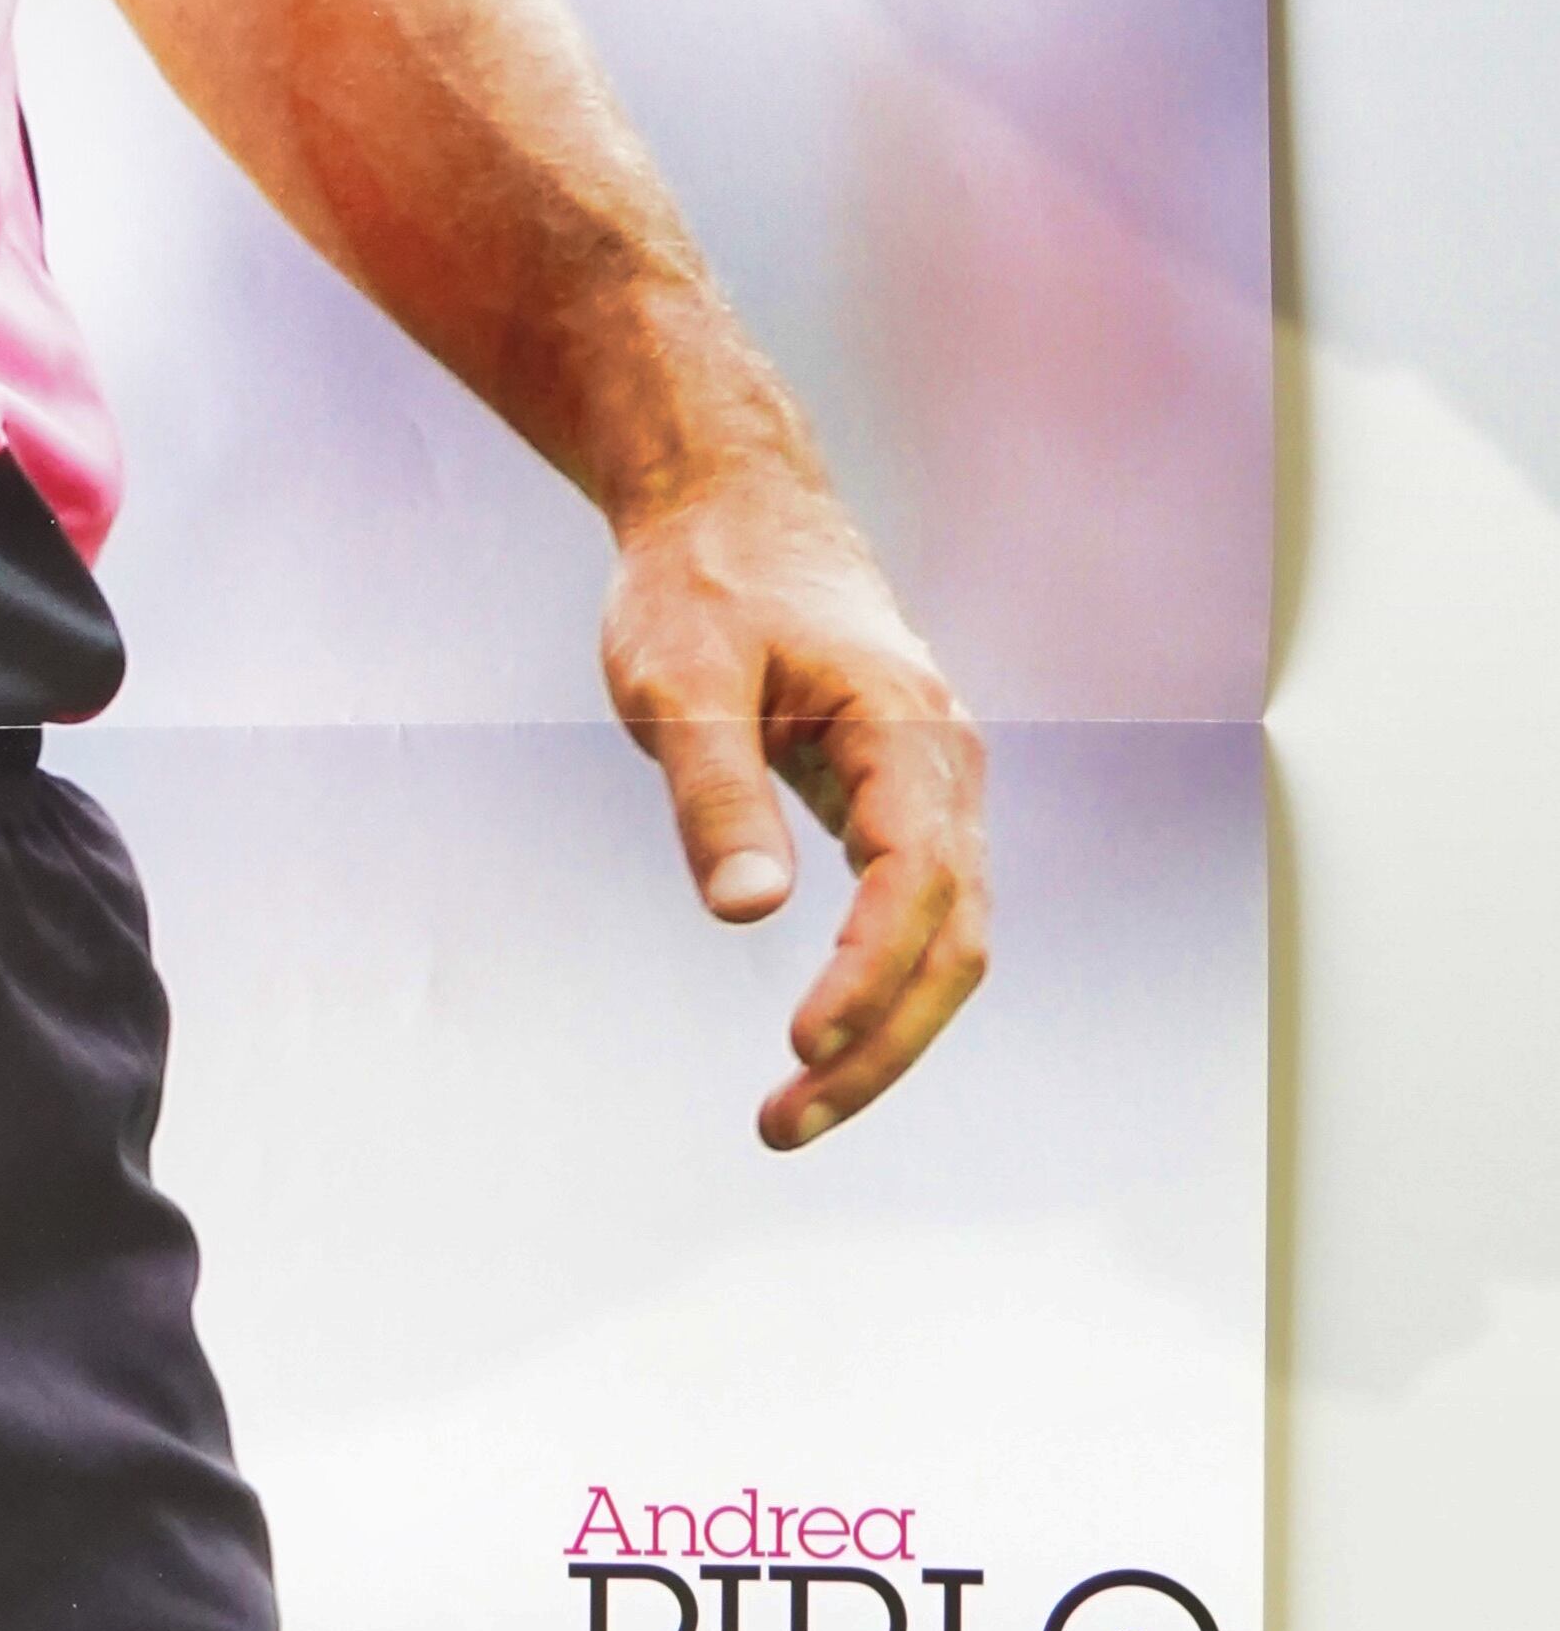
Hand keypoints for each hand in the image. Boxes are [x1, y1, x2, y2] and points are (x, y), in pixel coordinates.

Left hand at [597, 450, 989, 1148]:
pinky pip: (914, 920)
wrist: (733, 508)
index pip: (916, 880)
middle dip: (879, 1045)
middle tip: (781, 1122)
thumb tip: (748, 913)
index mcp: (907, 728)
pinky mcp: (899, 807)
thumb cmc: (703, 583)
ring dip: (881, 1036)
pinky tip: (820, 1044)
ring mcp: (933, 791)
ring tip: (789, 1112)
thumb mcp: (679, 678)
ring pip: (943, 943)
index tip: (800, 1043)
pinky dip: (877, 990)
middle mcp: (945, 768)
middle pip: (950, 940)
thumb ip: (714, 789)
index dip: (868, 973)